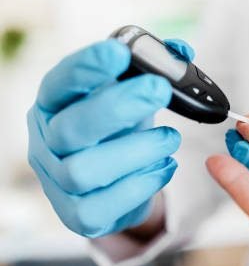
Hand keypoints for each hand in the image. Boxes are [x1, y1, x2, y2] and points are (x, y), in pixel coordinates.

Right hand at [27, 38, 193, 237]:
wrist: (116, 184)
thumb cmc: (120, 132)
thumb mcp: (132, 97)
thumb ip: (154, 71)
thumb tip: (182, 50)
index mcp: (56, 105)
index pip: (60, 83)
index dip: (86, 67)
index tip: (119, 52)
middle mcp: (49, 142)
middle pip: (72, 127)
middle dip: (119, 106)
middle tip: (160, 89)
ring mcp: (58, 181)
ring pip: (85, 170)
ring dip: (136, 151)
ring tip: (170, 139)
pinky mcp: (78, 215)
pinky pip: (102, 206)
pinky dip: (140, 186)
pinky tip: (164, 168)